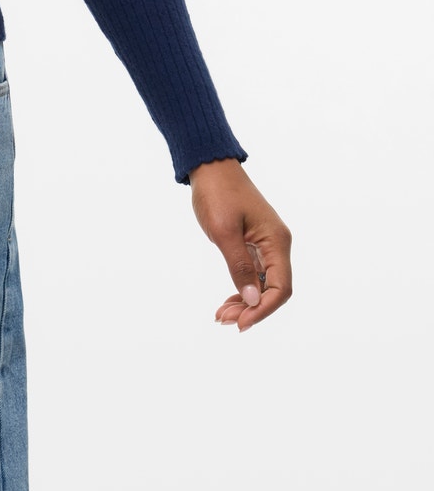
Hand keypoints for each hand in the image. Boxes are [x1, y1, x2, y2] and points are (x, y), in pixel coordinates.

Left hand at [187, 158, 291, 331]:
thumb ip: (239, 266)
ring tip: (222, 315)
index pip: (281, 287)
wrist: (210, 166)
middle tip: (225, 320)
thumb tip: (254, 301)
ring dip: (246, 302)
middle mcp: (277, 245)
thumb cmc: (217, 194)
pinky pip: (254, 274)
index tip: (241, 323)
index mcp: (276, 241)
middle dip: (253, 309)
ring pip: (263, 284)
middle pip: (274, 289)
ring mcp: (267, 244)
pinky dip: (242, 288)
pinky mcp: (254, 243)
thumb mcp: (224, 232)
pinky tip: (228, 301)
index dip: (264, 309)